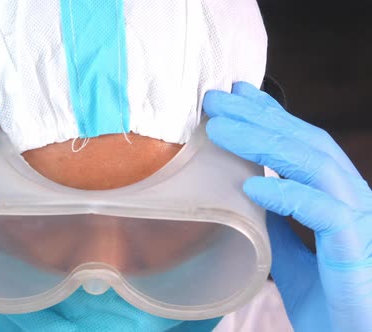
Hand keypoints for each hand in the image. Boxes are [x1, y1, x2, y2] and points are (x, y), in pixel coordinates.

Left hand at [204, 82, 371, 331]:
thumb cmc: (333, 304)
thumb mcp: (290, 259)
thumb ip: (276, 225)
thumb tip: (249, 193)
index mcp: (336, 198)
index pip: (301, 144)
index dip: (269, 115)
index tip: (235, 95)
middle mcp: (351, 199)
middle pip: (305, 143)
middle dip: (258, 116)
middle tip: (215, 98)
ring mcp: (360, 221)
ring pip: (315, 165)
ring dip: (263, 142)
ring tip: (219, 129)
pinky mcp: (358, 249)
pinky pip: (325, 214)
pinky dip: (288, 195)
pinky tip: (250, 185)